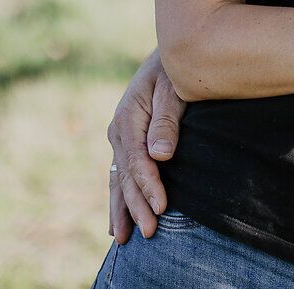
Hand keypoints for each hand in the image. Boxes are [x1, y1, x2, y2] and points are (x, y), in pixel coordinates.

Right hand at [107, 49, 186, 242]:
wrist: (171, 53)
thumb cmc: (176, 69)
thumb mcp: (174, 87)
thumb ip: (167, 120)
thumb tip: (160, 155)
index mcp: (127, 117)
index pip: (137, 160)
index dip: (148, 186)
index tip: (162, 207)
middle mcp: (118, 130)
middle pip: (125, 176)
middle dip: (136, 206)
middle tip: (151, 233)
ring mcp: (119, 138)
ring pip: (118, 180)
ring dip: (123, 209)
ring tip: (124, 239)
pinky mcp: (126, 143)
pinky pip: (119, 176)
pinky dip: (119, 199)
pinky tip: (117, 222)